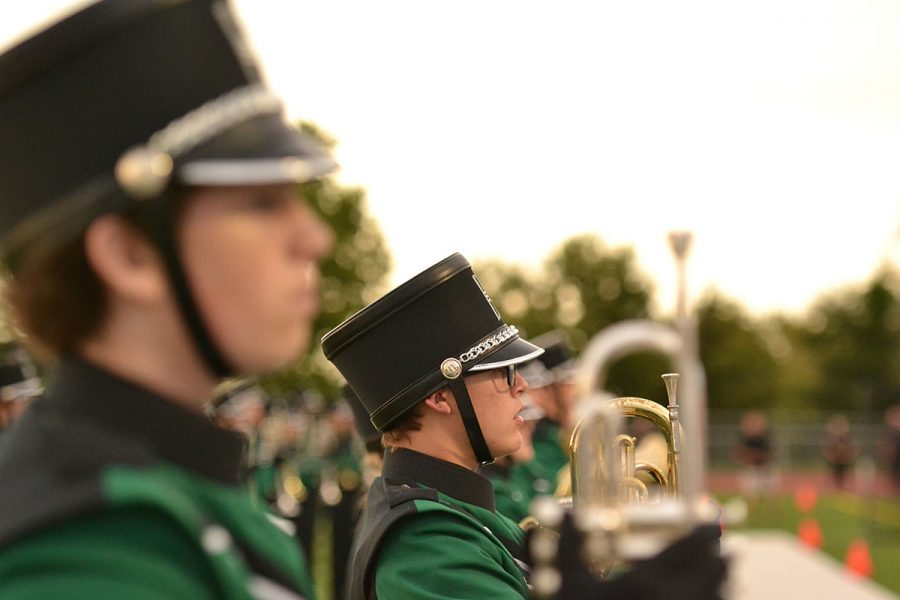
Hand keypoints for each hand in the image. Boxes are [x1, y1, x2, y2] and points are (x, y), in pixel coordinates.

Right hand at [526, 515, 726, 599]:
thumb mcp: (564, 581)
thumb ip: (568, 542)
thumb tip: (562, 507)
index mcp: (647, 581)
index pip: (693, 546)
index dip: (706, 530)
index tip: (711, 519)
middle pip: (717, 571)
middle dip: (722, 556)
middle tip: (726, 547)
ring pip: (720, 597)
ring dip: (724, 582)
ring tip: (724, 573)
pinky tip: (714, 597)